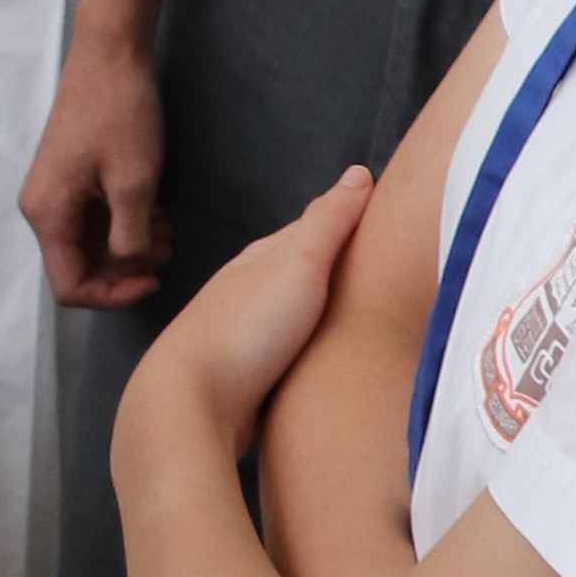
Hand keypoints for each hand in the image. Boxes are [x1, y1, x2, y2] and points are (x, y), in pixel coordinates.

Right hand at [25, 12, 170, 305]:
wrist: (110, 54)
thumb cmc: (120, 114)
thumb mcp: (134, 182)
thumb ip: (130, 237)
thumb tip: (129, 265)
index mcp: (48, 214)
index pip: (69, 286)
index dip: (112, 295)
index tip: (152, 280)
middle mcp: (43, 209)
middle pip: (80, 267)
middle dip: (126, 267)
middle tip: (165, 245)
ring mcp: (57, 194)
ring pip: (91, 245)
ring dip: (130, 245)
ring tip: (164, 224)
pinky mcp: (72, 180)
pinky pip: (94, 220)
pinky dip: (124, 223)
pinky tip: (153, 207)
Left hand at [145, 171, 369, 457]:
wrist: (191, 404)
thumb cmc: (249, 327)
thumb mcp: (298, 263)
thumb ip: (329, 221)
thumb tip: (358, 172)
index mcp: (260, 259)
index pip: (309, 230)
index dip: (347, 225)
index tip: (384, 226)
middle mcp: (247, 291)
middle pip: (300, 272)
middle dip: (336, 269)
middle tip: (383, 272)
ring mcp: (244, 335)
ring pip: (292, 314)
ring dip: (322, 312)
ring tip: (363, 316)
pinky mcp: (246, 377)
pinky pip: (287, 353)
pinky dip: (310, 348)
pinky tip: (326, 358)